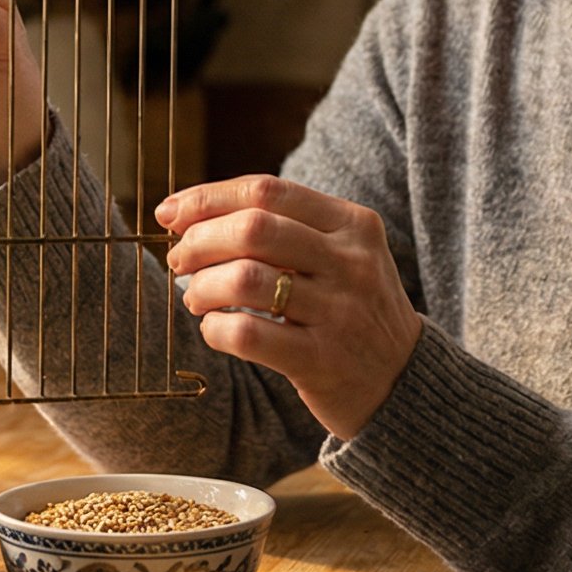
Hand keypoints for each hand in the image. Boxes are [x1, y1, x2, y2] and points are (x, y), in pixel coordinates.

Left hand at [159, 175, 424, 441]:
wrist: (402, 382)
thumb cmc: (351, 310)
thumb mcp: (340, 255)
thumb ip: (282, 229)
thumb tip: (190, 214)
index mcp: (353, 224)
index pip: (267, 190)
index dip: (208, 198)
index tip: (170, 213)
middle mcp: (351, 262)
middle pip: (253, 228)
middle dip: (199, 240)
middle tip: (179, 260)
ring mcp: (340, 312)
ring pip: (245, 279)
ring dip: (203, 286)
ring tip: (197, 298)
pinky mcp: (322, 360)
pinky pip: (249, 334)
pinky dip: (217, 329)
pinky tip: (215, 329)